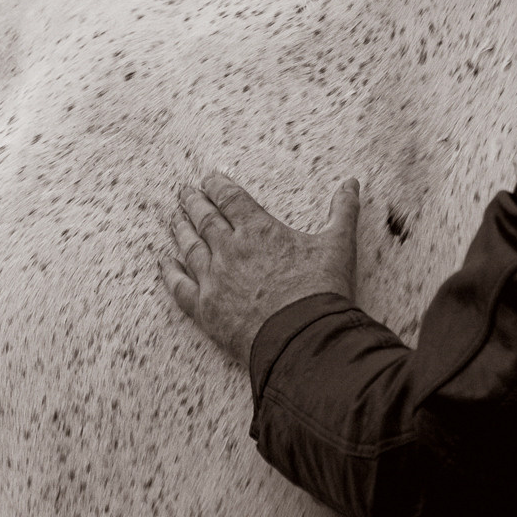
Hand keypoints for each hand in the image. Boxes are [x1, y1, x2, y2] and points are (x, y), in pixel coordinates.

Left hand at [163, 172, 359, 362]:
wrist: (304, 338)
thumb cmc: (322, 291)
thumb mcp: (339, 245)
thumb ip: (343, 211)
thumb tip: (352, 184)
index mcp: (259, 230)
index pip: (231, 199)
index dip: (217, 185)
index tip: (208, 178)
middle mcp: (230, 249)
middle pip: (205, 219)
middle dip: (193, 202)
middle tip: (183, 192)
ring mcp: (214, 279)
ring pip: (189, 247)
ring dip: (180, 229)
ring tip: (173, 217)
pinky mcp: (206, 309)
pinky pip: (180, 286)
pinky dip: (169, 272)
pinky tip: (164, 262)